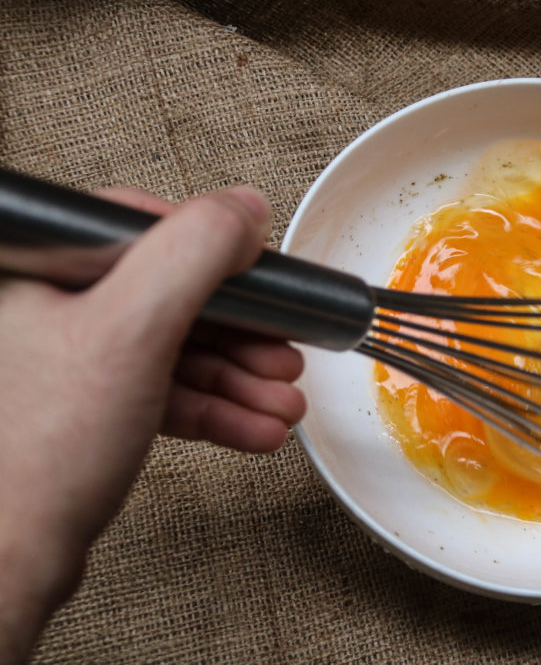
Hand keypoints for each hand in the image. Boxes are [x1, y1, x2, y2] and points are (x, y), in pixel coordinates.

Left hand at [0, 186, 305, 661]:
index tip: (260, 279)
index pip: (143, 227)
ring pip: (174, 348)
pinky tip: (255, 428)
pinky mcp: (88, 406)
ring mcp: (70, 359)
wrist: (9, 560)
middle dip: (242, 335)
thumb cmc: (41, 454)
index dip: (215, 252)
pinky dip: (214, 409)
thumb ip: (194, 255)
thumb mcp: (132, 331)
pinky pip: (164, 391)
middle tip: (284, 353)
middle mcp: (51, 305)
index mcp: (43, 267)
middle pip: (171, 294)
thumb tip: (244, 209)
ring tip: (283, 403)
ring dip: (239, 378)